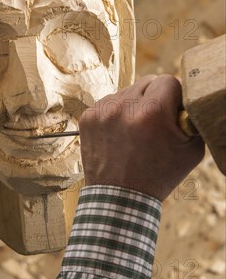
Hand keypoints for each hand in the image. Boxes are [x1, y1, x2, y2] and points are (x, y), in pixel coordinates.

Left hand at [78, 75, 204, 200]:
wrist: (119, 198)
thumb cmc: (157, 176)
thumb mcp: (190, 150)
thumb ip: (190, 118)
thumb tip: (185, 100)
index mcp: (152, 112)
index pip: (169, 80)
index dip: (175, 94)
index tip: (173, 109)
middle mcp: (124, 107)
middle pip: (147, 82)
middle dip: (155, 98)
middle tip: (156, 122)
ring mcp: (102, 112)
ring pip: (126, 92)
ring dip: (134, 105)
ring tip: (136, 132)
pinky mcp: (87, 117)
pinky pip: (109, 103)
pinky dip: (116, 114)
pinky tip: (120, 134)